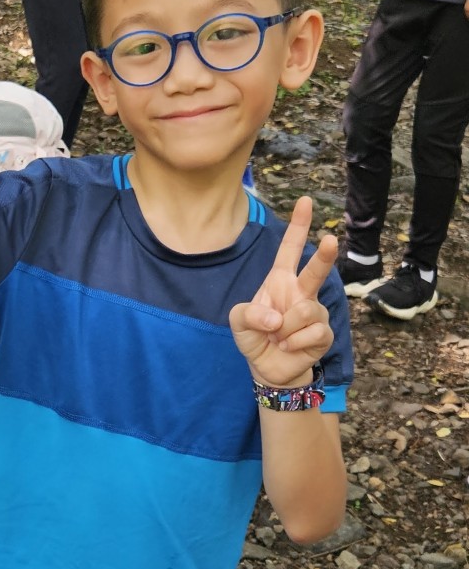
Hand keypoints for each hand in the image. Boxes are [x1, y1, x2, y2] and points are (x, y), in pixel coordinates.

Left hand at [229, 197, 336, 388]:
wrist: (268, 367)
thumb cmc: (256, 336)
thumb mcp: (238, 322)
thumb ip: (249, 314)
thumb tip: (277, 318)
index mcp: (280, 281)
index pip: (289, 250)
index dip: (298, 226)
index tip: (305, 201)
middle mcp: (301, 292)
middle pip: (315, 270)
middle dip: (324, 255)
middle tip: (330, 239)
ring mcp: (315, 312)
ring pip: (305, 312)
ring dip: (286, 329)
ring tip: (279, 338)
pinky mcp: (324, 333)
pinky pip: (311, 333)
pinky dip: (293, 343)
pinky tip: (288, 347)